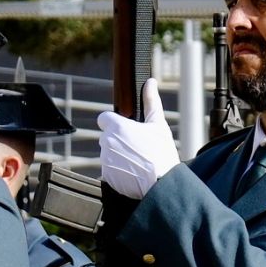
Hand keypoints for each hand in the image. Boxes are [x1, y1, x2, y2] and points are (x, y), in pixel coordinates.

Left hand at [96, 79, 181, 199]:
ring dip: (119, 157)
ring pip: (108, 154)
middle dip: (119, 141)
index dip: (114, 124)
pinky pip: (109, 170)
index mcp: (118, 127)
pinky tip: (134, 174)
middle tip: (138, 149)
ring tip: (138, 163)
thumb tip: (150, 82)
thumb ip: (151, 102)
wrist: (162, 184)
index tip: (126, 130)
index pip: (103, 119)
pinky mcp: (106, 176)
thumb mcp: (159, 125)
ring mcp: (105, 160)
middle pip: (107, 137)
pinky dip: (119, 172)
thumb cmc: (162, 153)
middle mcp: (107, 142)